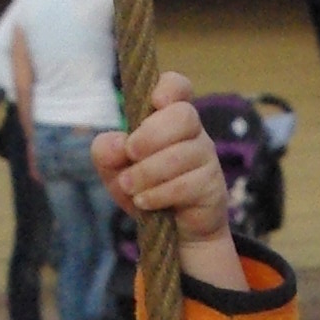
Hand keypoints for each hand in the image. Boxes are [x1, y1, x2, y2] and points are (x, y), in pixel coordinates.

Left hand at [93, 73, 244, 291]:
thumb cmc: (145, 187)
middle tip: (130, 153)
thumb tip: (117, 143)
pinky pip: (186, 185)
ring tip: (129, 187)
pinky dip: (159, 194)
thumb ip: (107, 153)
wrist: (173, 232)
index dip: (169, 88)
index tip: (154, 102)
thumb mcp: (115, 170)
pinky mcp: (212, 186)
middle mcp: (193, 132)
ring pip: (182, 154)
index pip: (178, 87)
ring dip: (147, 172)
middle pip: (184, 116)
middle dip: (151, 135)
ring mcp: (206, 158)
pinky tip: (144, 202)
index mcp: (168, 118)